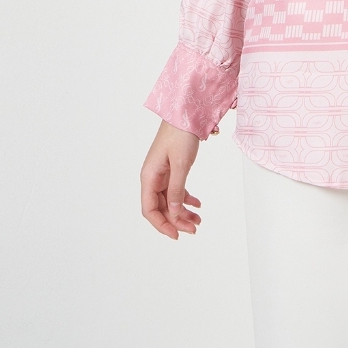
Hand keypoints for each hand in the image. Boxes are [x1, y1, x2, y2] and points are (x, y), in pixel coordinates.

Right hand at [140, 119, 201, 238]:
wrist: (185, 113)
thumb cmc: (180, 134)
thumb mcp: (180, 164)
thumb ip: (176, 190)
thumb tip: (174, 212)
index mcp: (149, 177)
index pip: (149, 210)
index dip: (162, 225)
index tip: (176, 234)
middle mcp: (152, 177)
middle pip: (160, 207)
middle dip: (176, 220)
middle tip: (194, 228)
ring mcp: (162, 173)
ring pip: (170, 200)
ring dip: (182, 211)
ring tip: (198, 220)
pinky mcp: (171, 169)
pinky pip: (176, 189)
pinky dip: (186, 199)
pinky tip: (197, 205)